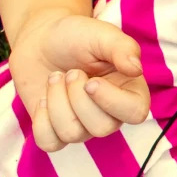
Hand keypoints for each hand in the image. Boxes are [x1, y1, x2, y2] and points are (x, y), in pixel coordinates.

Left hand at [8, 5, 151, 152]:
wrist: (41, 40)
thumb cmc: (76, 36)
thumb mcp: (101, 34)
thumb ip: (122, 48)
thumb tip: (136, 69)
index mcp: (129, 90)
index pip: (135, 113)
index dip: (112, 101)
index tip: (91, 81)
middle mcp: (109, 113)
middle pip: (102, 128)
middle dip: (77, 97)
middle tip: (71, 72)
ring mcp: (82, 125)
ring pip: (72, 134)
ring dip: (56, 101)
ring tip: (55, 78)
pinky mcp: (55, 130)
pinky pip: (49, 143)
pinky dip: (41, 120)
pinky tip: (43, 99)